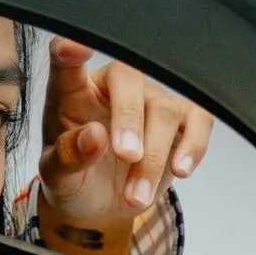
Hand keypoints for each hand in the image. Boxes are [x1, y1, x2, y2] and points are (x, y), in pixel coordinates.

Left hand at [36, 37, 213, 240]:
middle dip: (130, 118)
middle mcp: (113, 87)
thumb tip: (94, 136)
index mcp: (72, 92)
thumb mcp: (57, 177)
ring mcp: (149, 100)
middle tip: (126, 156)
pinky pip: (199, 119)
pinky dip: (193, 145)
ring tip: (135, 196)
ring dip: (154, 156)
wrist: (101, 205)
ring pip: (165, 108)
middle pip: (129, 78)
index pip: (66, 62)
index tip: (71, 48)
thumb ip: (67, 157)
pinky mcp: (180, 121)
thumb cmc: (75, 179)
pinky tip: (179, 170)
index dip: (69, 51)